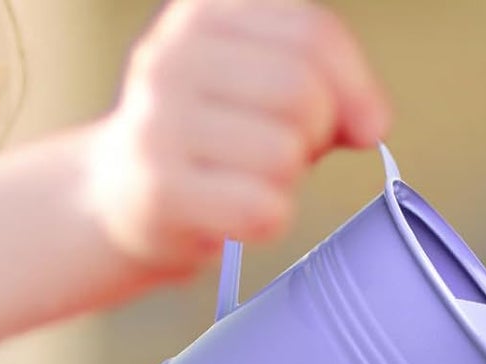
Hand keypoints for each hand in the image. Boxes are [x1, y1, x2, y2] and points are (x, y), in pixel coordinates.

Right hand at [84, 0, 390, 279]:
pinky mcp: (159, 188)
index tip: (364, 125)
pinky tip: (237, 215)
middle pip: (302, 92)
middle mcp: (172, 56)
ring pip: (283, 153)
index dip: (355, 86)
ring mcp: (159, 122)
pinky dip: (268, 220)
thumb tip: (372, 122)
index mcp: (203, 12)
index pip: (311, 35)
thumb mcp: (258, 86)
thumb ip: (323, 83)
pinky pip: (262, 208)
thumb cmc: (208, 143)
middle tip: (286, 157)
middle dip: (315, 137)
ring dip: (286, 183)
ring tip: (248, 182)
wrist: (113, 199)